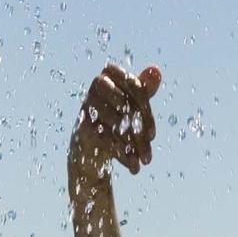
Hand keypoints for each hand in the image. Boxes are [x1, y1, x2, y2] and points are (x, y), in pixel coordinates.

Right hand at [69, 63, 160, 183]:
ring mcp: (87, 109)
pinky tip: (132, 165)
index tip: (152, 135)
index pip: (133, 84)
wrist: (88, 154)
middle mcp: (94, 91)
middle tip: (149, 150)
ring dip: (134, 145)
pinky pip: (107, 138)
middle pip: (125, 104)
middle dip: (140, 130)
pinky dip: (123, 154)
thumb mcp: (131, 108)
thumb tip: (156, 71)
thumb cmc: (113, 125)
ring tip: (144, 161)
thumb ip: (144, 89)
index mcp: (108, 78)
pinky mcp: (81, 129)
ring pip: (118, 123)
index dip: (146, 108)